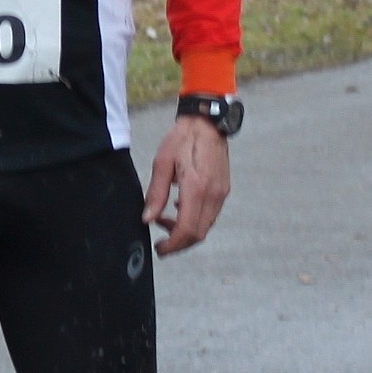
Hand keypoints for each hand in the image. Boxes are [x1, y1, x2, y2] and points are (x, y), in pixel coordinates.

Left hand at [141, 116, 229, 255]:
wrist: (207, 123)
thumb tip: (147, 219)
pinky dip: (195, 220)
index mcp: (197, 189)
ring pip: (206, 226)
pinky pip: (210, 214)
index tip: (160, 249)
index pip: (188, 230)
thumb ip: (156, 194)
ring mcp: (221, 193)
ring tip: (165, 221)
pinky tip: (179, 208)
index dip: (173, 245)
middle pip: (199, 233)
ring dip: (186, 231)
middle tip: (161, 242)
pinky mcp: (223, 190)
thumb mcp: (162, 163)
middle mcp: (213, 195)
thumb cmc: (182, 139)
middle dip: (179, 243)